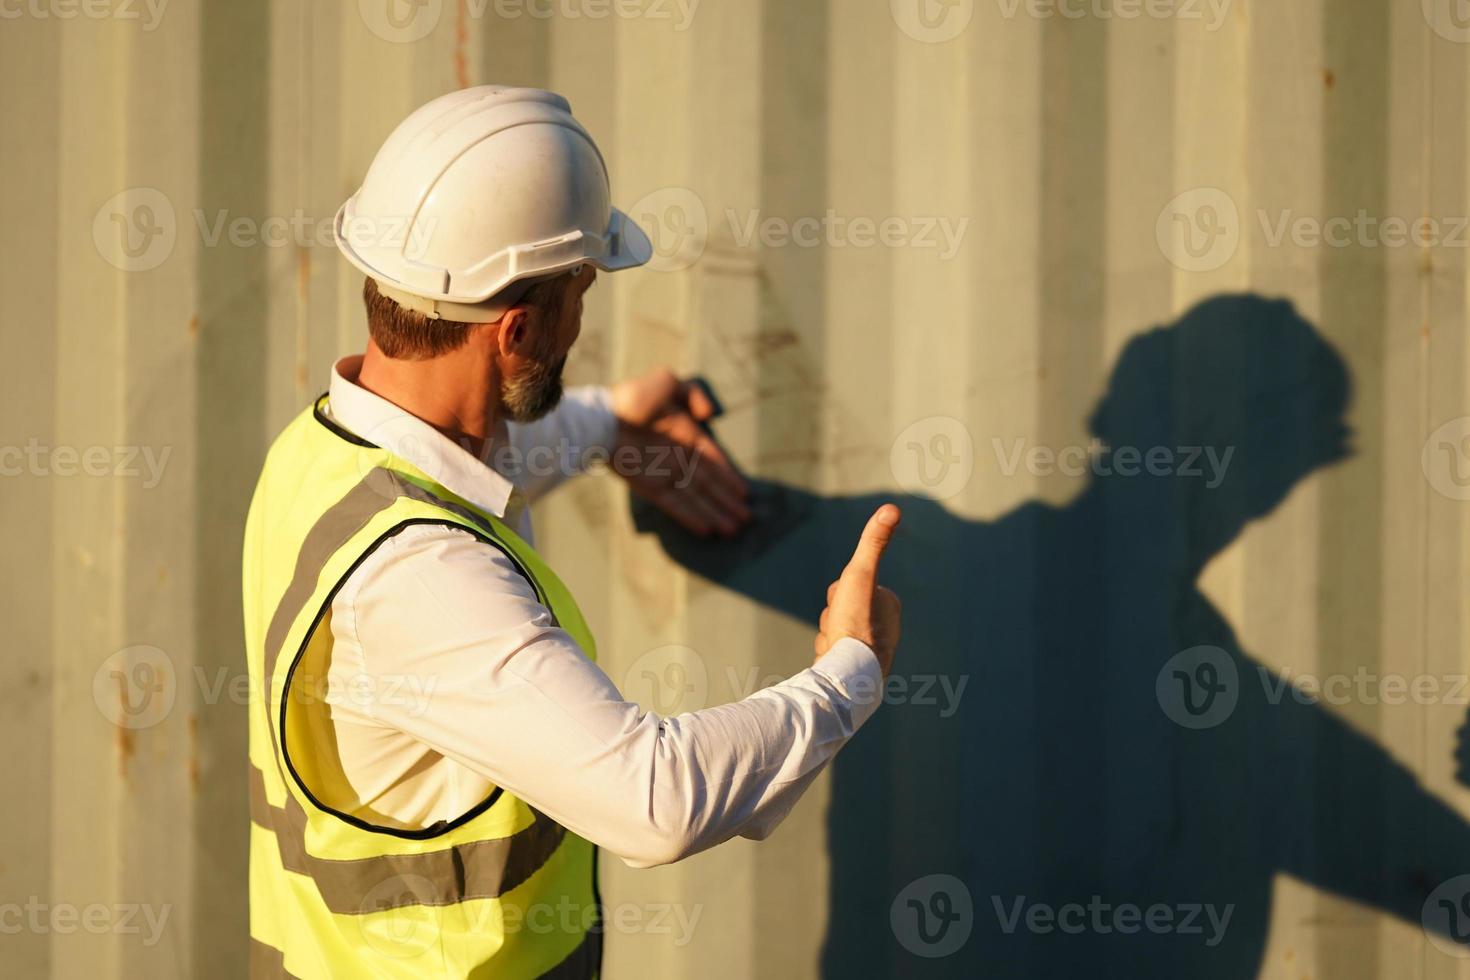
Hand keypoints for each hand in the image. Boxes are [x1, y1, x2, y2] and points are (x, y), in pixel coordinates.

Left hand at [610, 368, 750, 536]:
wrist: (603, 417)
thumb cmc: (633, 398)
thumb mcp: (667, 382)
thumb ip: (692, 394)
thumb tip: (709, 415)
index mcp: (685, 435)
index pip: (712, 460)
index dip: (728, 477)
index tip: (744, 492)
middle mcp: (677, 458)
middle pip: (708, 485)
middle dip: (727, 502)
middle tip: (746, 519)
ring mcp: (664, 475)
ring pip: (696, 499)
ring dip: (715, 514)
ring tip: (733, 530)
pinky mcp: (649, 488)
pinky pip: (675, 506)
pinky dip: (690, 518)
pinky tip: (707, 530)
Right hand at [815, 504, 901, 675]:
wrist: (849, 672)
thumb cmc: (856, 620)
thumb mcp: (861, 573)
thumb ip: (874, 541)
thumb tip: (892, 507)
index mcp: (889, 605)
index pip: (848, 586)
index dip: (839, 592)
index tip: (847, 605)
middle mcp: (885, 628)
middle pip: (839, 607)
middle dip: (831, 615)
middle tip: (839, 625)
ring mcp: (871, 650)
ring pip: (833, 629)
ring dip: (826, 634)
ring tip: (836, 644)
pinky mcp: (858, 669)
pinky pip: (831, 652)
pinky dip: (827, 653)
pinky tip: (832, 660)